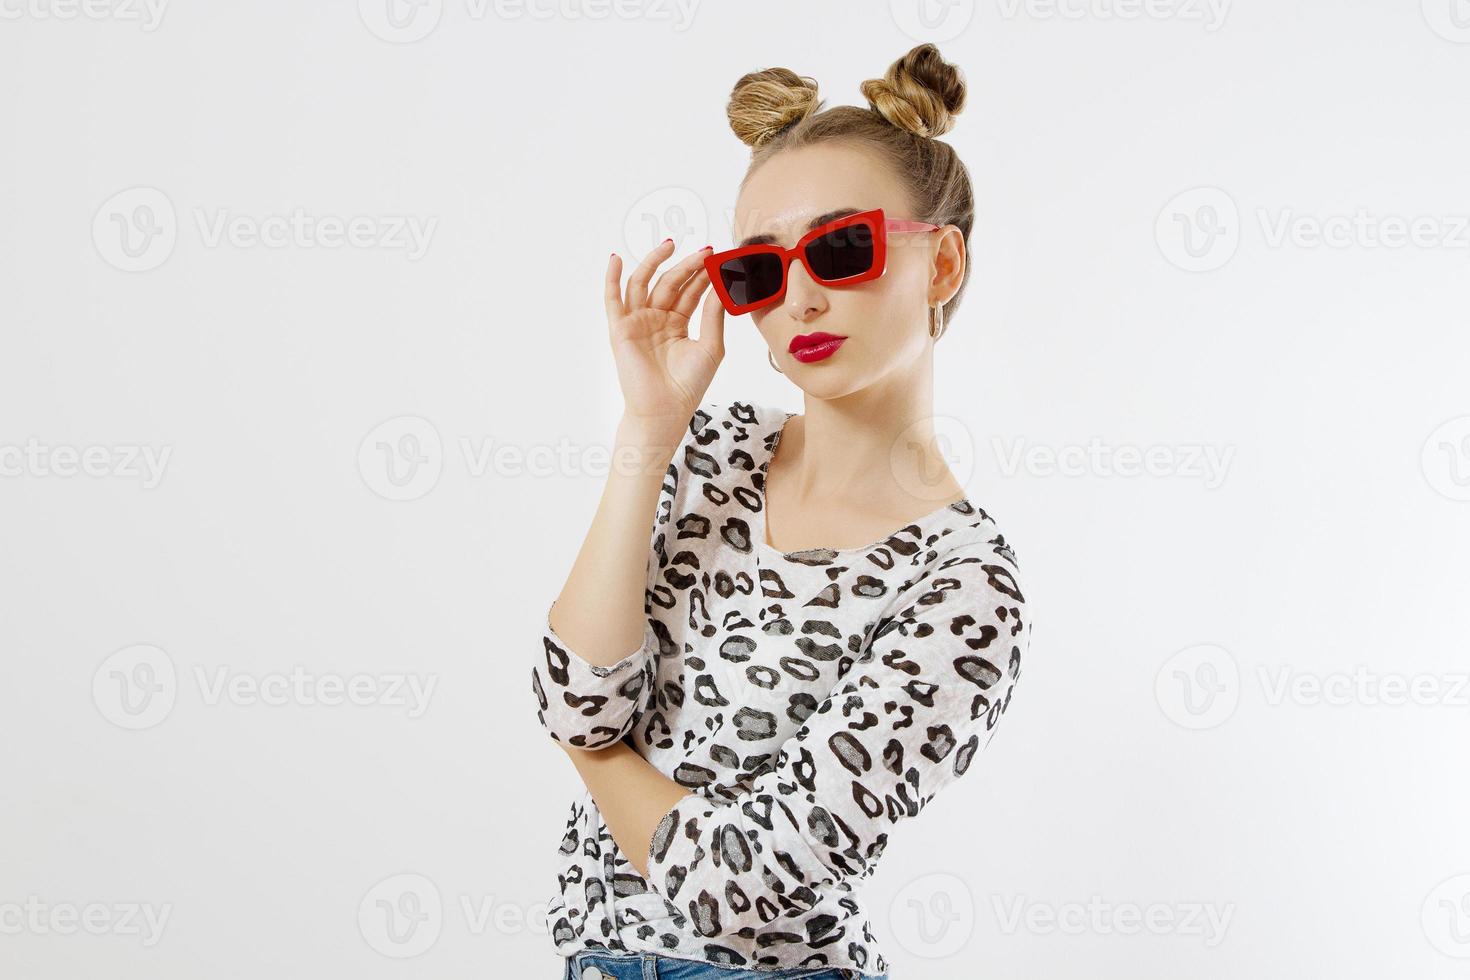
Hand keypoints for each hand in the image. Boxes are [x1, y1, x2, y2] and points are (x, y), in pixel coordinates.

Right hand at [605, 240, 725, 434]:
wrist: (665, 411)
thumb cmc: (688, 385)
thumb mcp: (710, 346)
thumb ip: (713, 315)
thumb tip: (722, 284)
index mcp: (677, 323)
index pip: (690, 291)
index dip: (703, 274)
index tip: (719, 258)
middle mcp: (656, 319)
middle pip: (670, 283)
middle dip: (687, 266)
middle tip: (705, 251)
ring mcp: (637, 322)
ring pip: (643, 283)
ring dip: (654, 262)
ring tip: (670, 245)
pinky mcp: (620, 329)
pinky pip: (613, 299)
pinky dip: (612, 278)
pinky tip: (617, 259)